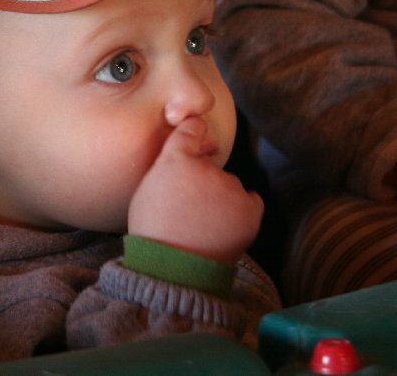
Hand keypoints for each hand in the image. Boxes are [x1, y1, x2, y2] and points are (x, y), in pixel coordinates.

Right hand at [128, 117, 262, 264]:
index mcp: (176, 160)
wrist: (173, 268)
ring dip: (220, 197)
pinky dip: (240, 209)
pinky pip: (250, 200)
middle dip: (203, 179)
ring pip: (229, 185)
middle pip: (210, 164)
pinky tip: (223, 225)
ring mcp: (231, 189)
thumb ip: (167, 163)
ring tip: (203, 223)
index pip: (192, 127)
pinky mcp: (249, 210)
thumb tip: (188, 146)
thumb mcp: (146, 189)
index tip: (194, 136)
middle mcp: (207, 168)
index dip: (193, 131)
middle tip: (188, 206)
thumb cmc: (154, 230)